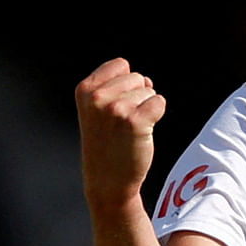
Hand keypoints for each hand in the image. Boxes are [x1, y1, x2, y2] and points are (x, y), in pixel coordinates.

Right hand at [75, 58, 166, 212]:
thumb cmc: (106, 142)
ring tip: (129, 130)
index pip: (121, 65)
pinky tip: (142, 132)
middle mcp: (98, 97)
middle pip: (138, 77)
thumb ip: (116, 87)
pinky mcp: (136, 121)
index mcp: (85, 89)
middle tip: (122, 124)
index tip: (114, 108)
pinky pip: (160, 103)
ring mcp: (117, 109)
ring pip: (150, 91)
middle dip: (136, 98)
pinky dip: (157, 116)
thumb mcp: (98, 109)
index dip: (126, 84)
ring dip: (145, 109)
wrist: (107, 180)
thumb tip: (146, 80)